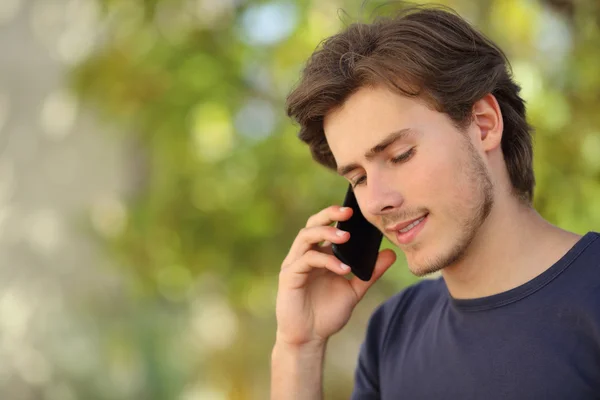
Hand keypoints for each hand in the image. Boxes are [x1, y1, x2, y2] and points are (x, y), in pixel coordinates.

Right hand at [275, 205, 395, 347]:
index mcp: (319, 254)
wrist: (310, 338)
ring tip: (345, 237)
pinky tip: (343, 269)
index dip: (337, 215)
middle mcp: (305, 255)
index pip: (325, 226)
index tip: (357, 211)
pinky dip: (326, 261)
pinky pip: (306, 260)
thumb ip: (371, 273)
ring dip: (325, 233)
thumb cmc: (327, 314)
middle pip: (312, 224)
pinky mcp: (288, 276)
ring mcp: (295, 264)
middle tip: (348, 213)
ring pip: (305, 237)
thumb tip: (391, 254)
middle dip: (329, 215)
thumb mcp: (355, 290)